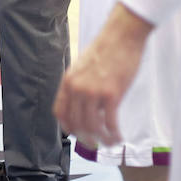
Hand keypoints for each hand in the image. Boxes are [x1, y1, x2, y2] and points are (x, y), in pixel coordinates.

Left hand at [54, 4, 151, 149]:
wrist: (121, 36)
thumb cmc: (105, 50)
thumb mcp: (83, 67)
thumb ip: (80, 85)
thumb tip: (84, 106)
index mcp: (68, 81)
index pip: (60, 112)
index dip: (68, 127)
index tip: (77, 134)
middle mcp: (77, 88)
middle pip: (76, 124)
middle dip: (86, 138)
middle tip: (96, 144)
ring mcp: (93, 92)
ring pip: (92, 127)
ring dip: (102, 140)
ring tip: (110, 143)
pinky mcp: (111, 94)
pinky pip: (110, 124)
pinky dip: (114, 135)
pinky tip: (119, 137)